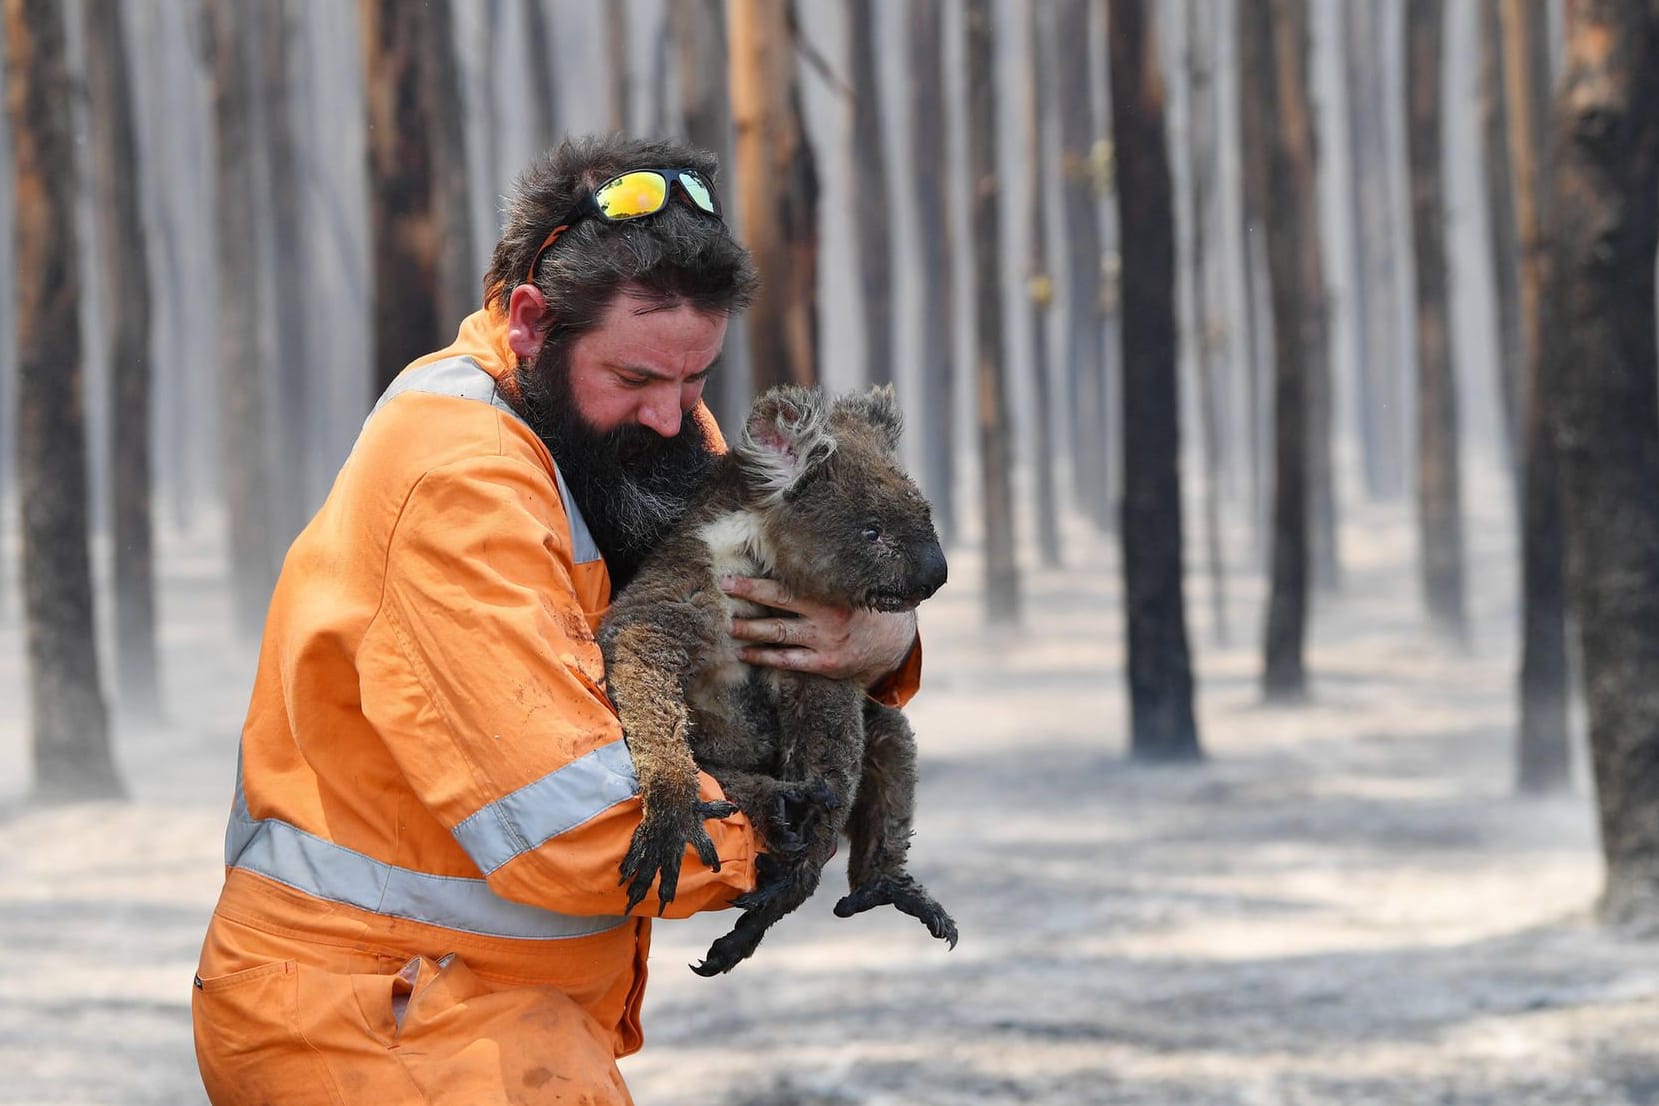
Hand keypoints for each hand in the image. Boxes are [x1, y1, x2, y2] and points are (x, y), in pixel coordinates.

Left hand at [721, 575, 916, 687]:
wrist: (894, 643)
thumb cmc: (865, 605)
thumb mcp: (853, 585)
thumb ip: (827, 573)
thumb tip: (793, 544)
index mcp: (833, 592)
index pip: (788, 584)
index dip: (757, 581)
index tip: (731, 576)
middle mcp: (828, 616)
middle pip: (779, 604)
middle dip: (748, 596)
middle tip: (723, 589)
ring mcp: (825, 642)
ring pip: (779, 635)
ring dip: (750, 630)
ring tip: (728, 625)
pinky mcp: (825, 664)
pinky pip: (788, 661)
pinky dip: (764, 657)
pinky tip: (745, 652)